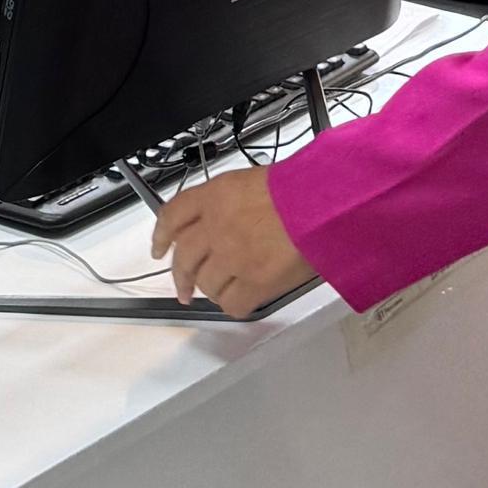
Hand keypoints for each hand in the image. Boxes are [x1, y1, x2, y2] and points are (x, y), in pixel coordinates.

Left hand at [151, 163, 307, 314]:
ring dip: (212, 290)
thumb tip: (215, 223)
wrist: (327, 204)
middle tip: (183, 287)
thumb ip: (226, 202)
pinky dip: (234, 305)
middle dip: (181, 276)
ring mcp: (232, 257)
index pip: (172, 216)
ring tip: (224, 291)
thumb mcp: (252, 181)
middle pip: (184, 259)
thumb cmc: (301, 188)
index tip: (159, 248)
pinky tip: (242, 300)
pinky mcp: (254, 283)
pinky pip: (231, 304)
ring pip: (206, 285)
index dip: (161, 236)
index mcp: (214, 197)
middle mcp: (216, 227)